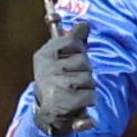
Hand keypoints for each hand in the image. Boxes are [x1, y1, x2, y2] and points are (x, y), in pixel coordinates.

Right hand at [28, 18, 96, 133]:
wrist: (48, 111)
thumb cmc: (58, 79)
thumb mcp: (61, 57)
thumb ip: (74, 40)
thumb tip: (84, 24)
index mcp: (45, 55)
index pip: (72, 41)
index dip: (78, 50)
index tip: (71, 58)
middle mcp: (47, 69)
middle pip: (84, 61)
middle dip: (84, 71)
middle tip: (72, 78)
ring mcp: (55, 86)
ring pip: (89, 79)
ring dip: (87, 87)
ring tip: (74, 91)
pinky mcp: (64, 104)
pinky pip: (90, 96)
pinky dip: (88, 99)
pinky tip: (77, 101)